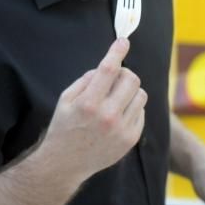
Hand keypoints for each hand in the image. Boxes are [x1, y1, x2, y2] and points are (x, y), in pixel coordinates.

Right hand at [42, 39, 145, 179]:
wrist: (66, 163)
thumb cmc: (64, 127)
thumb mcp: (66, 99)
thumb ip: (86, 80)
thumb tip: (107, 67)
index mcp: (88, 103)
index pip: (108, 69)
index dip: (117, 51)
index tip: (123, 41)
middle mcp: (108, 116)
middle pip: (131, 79)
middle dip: (124, 73)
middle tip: (115, 78)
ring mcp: (122, 129)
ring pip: (140, 94)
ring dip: (130, 90)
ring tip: (116, 98)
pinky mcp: (130, 139)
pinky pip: (141, 112)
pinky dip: (132, 107)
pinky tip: (118, 114)